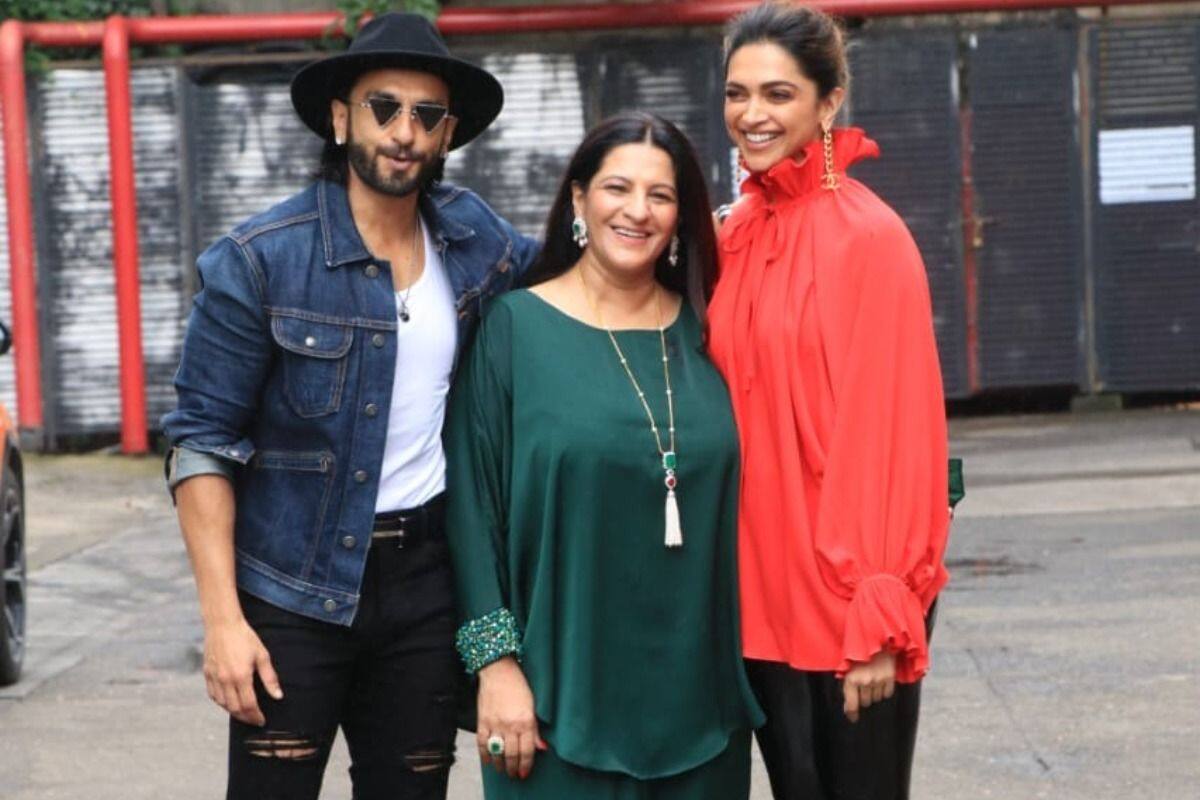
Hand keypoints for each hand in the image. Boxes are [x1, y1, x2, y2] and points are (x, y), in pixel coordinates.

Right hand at [203, 618, 282, 725]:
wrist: (222, 624)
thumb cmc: (245, 638)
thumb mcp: (262, 656)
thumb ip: (270, 678)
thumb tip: (278, 696)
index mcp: (241, 676)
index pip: (249, 705)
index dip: (256, 716)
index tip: (262, 720)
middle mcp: (225, 680)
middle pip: (235, 708)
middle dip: (246, 718)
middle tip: (254, 720)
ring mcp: (214, 678)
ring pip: (223, 704)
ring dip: (234, 712)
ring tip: (244, 713)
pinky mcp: (207, 674)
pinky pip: (213, 695)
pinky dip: (222, 703)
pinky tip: (229, 702)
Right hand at [477, 656, 543, 779]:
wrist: (498, 671)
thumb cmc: (519, 686)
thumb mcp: (533, 706)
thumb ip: (535, 729)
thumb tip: (542, 748)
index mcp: (525, 721)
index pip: (527, 750)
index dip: (526, 765)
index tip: (525, 773)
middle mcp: (510, 725)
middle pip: (511, 755)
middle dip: (513, 768)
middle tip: (514, 774)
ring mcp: (495, 724)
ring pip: (497, 752)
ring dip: (499, 765)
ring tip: (502, 770)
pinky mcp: (482, 721)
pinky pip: (482, 743)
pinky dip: (484, 754)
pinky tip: (488, 760)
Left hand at [842, 650, 895, 722]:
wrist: (875, 640)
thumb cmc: (859, 655)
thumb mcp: (848, 669)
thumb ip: (848, 688)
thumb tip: (848, 709)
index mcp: (851, 678)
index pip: (852, 703)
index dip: (852, 712)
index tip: (853, 718)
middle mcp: (865, 680)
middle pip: (865, 702)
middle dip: (863, 697)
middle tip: (864, 687)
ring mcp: (878, 679)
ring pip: (876, 698)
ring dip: (874, 693)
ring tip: (872, 681)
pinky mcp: (890, 677)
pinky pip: (887, 693)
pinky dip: (884, 690)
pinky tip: (881, 680)